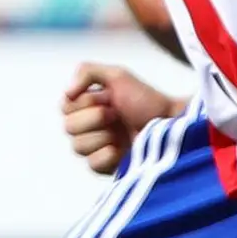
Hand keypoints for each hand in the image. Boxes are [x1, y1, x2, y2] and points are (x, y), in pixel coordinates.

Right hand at [62, 61, 175, 175]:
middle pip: (69, 128)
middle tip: (118, 114)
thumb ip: (87, 72)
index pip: (65, 107)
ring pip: (78, 147)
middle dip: (96, 118)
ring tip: (123, 131)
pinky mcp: (106, 166)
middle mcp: (88, 127)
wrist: (171, 122)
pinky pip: (92, 164)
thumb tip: (66, 92)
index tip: (109, 99)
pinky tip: (123, 149)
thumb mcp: (118, 76)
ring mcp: (96, 147)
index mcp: (87, 106)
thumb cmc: (147, 99)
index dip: (87, 103)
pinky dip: (108, 155)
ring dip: (103, 136)